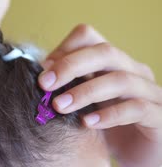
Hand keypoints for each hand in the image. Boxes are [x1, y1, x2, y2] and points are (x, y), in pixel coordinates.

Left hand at [39, 24, 161, 166]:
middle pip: (104, 52)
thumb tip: (40, 72)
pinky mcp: (159, 116)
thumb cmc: (104, 125)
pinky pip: (136, 108)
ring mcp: (150, 92)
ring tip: (59, 106)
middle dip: (70, 66)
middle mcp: (134, 70)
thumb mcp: (81, 101)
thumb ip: (66, 84)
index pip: (88, 36)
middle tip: (44, 85)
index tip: (42, 70)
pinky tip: (88, 123)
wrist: (137, 154)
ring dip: (85, 92)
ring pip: (120, 79)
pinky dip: (109, 114)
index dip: (63, 48)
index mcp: (112, 61)